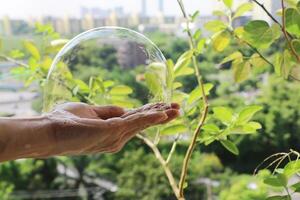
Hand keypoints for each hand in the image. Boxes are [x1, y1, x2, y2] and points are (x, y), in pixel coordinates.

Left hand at [48, 102, 179, 154]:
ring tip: (176, 108)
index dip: (150, 113)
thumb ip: (108, 111)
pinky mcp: (110, 131)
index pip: (136, 121)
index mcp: (112, 132)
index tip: (164, 106)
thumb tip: (123, 108)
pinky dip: (149, 116)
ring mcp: (114, 136)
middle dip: (161, 114)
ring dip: (160, 114)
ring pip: (142, 122)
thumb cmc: (64, 121)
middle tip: (178, 107)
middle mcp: (116, 138)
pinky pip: (134, 122)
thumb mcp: (90, 112)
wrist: (47, 130)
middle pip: (143, 123)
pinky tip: (162, 112)